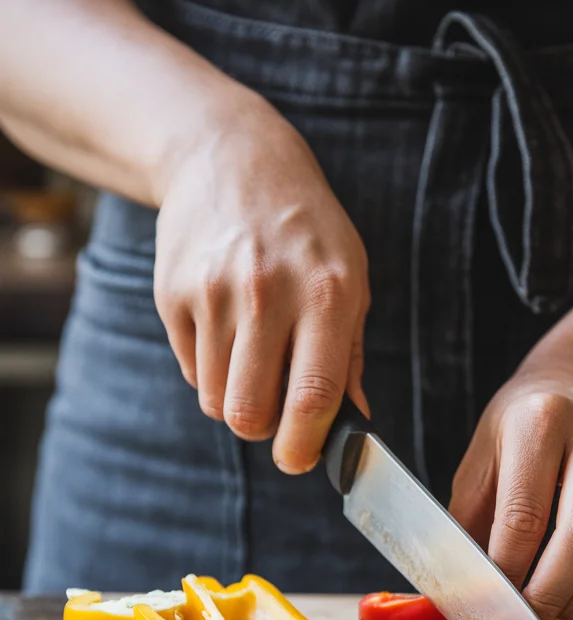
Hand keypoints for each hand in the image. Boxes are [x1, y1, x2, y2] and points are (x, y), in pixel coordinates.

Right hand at [153, 98, 369, 472]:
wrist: (231, 159)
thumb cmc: (307, 231)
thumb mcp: (351, 278)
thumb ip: (350, 356)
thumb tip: (353, 423)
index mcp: (326, 294)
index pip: (312, 396)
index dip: (304, 445)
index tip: (300, 460)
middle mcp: (267, 293)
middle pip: (250, 413)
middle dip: (265, 431)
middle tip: (276, 417)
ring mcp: (212, 292)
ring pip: (217, 400)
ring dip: (237, 399)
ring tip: (255, 359)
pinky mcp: (172, 294)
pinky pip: (191, 371)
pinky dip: (211, 371)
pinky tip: (227, 330)